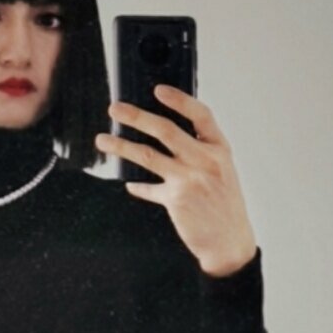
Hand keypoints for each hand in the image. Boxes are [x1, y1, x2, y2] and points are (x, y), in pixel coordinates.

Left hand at [95, 84, 258, 277]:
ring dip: (121, 146)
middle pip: (165, 130)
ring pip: (147, 155)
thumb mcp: (223, 170)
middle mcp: (205, 160)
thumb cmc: (225, 205)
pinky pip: (149, 188)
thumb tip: (170, 133)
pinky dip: (138, 186)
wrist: (230, 242)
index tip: (158, 90)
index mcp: (219, 148)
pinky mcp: (175, 199)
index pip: (200, 115)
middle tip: (115, 108)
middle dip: (136, 116)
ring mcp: (189, 179)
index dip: (179, 100)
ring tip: (103, 140)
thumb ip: (202, 151)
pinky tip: (129, 184)